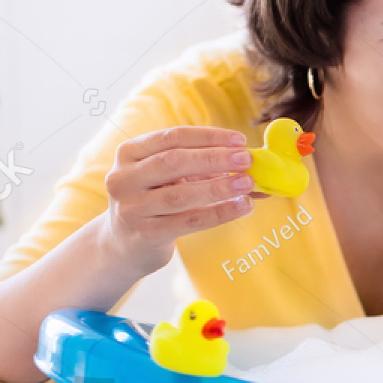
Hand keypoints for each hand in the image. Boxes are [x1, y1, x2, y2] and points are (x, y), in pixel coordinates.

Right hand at [99, 126, 255, 274]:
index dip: (207, 137)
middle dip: (214, 159)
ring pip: (180, 195)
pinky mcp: (145, 234)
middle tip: (247, 160)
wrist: (124, 245)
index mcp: (130, 153)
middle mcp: (123, 177)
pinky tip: (242, 207)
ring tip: (248, 184)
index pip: (172, 137)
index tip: (239, 140)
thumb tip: (258, 170)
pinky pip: (188, 221)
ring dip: (219, 187)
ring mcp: (131, 207)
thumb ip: (208, 171)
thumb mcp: (173, 180)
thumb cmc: (156, 203)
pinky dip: (219, 213)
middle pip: (174, 162)